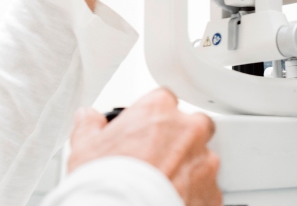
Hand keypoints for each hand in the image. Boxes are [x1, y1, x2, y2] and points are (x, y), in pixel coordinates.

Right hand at [68, 89, 221, 205]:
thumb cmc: (107, 183)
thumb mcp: (84, 148)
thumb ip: (90, 126)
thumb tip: (88, 117)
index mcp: (159, 110)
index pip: (163, 100)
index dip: (152, 117)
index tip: (143, 132)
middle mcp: (188, 130)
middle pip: (192, 125)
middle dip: (179, 139)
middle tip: (157, 158)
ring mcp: (204, 161)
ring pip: (203, 158)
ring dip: (189, 168)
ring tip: (163, 184)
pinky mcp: (212, 192)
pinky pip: (208, 189)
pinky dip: (195, 194)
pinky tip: (172, 199)